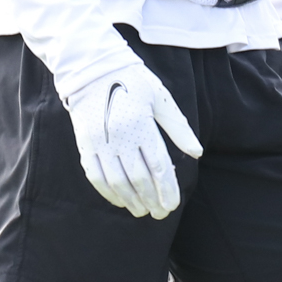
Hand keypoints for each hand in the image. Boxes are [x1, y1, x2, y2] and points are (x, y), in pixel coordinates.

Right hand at [66, 63, 202, 218]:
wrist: (92, 68)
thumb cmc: (132, 81)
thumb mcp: (160, 98)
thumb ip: (178, 127)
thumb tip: (197, 152)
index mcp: (141, 124)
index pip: (159, 167)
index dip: (168, 190)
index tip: (173, 204)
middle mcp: (119, 136)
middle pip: (139, 179)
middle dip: (152, 200)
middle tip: (161, 214)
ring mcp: (100, 142)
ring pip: (117, 182)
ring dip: (132, 201)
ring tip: (143, 211)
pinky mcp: (85, 144)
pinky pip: (95, 176)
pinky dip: (108, 193)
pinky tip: (120, 200)